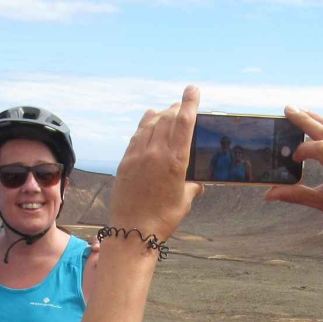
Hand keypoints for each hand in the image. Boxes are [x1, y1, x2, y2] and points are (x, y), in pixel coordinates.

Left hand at [108, 85, 204, 241]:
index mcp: (176, 161)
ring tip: (168, 110)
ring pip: (151, 124)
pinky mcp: (125, 161)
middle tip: (182, 103)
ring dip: (161, 114)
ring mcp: (138, 155)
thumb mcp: (184, 200)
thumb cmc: (163, 218)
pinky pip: (136, 135)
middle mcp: (156, 153)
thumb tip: (197, 184)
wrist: (132, 231)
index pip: (184, 123)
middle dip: (176, 108)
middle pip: (167, 119)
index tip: (193, 90)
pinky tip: (149, 118)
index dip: (190, 103)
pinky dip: (145, 124)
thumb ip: (192, 187)